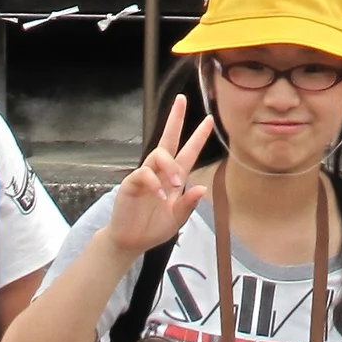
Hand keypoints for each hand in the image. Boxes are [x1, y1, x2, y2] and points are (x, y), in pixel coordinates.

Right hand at [108, 99, 216, 257]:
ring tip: (176, 184)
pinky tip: (161, 196)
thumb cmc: (154, 227)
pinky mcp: (132, 184)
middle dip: (175, 119)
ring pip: (158, 155)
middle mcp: (161, 172)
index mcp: (175, 177)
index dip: (198, 136)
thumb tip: (201, 188)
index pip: (188, 152)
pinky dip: (154, 184)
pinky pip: (144, 174)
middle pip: (168, 139)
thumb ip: (188, 204)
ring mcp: (146, 176)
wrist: (132, 241)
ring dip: (170, 166)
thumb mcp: (177, 218)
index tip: (209, 119)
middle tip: (181, 100)